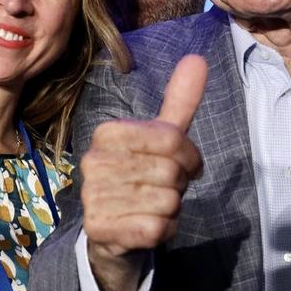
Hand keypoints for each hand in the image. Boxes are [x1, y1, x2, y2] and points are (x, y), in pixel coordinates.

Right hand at [83, 55, 207, 290]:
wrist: (115, 232)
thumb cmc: (143, 178)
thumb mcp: (162, 139)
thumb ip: (179, 102)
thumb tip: (198, 58)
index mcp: (108, 133)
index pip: (172, 139)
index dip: (190, 157)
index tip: (183, 166)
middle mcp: (93, 162)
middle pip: (171, 172)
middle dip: (180, 185)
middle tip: (165, 190)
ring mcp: (93, 196)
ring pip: (167, 201)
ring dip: (172, 209)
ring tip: (153, 207)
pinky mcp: (99, 229)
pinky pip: (157, 228)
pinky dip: (164, 231)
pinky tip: (148, 227)